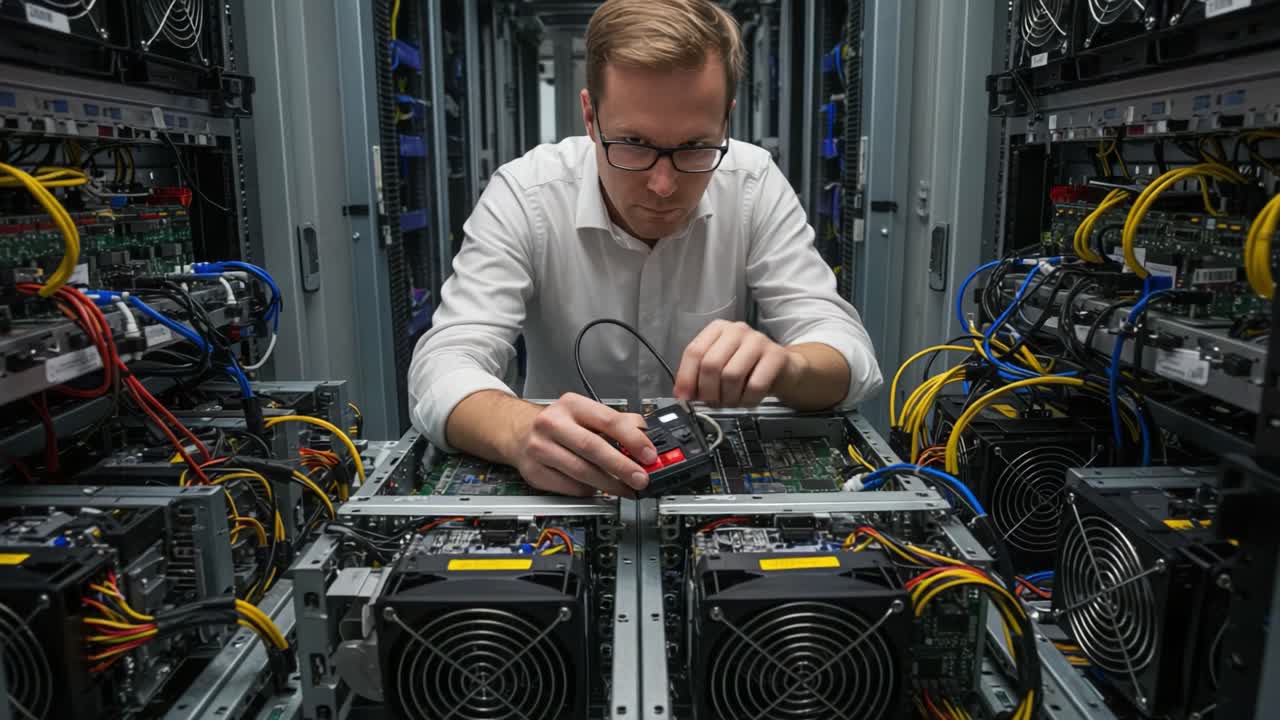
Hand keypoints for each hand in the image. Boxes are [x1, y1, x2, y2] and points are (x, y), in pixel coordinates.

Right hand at [511, 392, 656, 496]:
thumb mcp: (586, 413)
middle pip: (593, 447)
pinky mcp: (534, 471)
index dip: (633, 439)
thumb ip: (617, 421)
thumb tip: (646, 434)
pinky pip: (568, 486)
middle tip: (641, 479)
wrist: (519, 432)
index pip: (608, 420)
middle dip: (622, 466)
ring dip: (609, 484)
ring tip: (626, 489)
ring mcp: (540, 448)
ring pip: (581, 471)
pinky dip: (588, 490)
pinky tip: (598, 489)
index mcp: (572, 405)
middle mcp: (553, 423)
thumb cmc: (559, 423)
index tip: (649, 455)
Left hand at [674, 320, 799, 406]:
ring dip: (728, 398)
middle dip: (708, 392)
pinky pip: (755, 385)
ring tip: (730, 402)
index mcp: (717, 329)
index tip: (685, 398)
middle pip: (711, 364)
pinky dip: (747, 400)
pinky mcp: (776, 355)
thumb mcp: (720, 367)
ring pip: (732, 375)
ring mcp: (758, 340)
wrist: (784, 369)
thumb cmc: (747, 369)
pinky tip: (747, 400)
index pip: (694, 352)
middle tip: (711, 404)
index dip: (686, 378)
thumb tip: (681, 395)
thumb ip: (699, 376)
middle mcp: (736, 330)